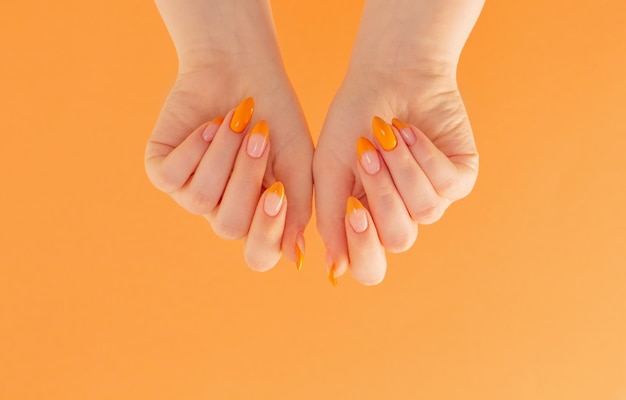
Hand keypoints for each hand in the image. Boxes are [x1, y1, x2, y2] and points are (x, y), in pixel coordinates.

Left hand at [144, 46, 311, 270]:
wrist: (245, 70)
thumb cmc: (276, 117)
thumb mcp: (299, 162)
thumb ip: (299, 208)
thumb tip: (297, 257)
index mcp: (257, 215)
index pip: (259, 253)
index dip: (267, 231)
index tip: (278, 193)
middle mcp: (222, 209)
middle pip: (228, 228)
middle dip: (246, 178)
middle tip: (260, 138)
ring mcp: (190, 192)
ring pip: (202, 199)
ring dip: (224, 155)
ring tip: (237, 121)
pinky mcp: (162, 169)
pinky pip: (173, 178)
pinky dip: (195, 148)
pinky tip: (210, 126)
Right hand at [314, 68, 477, 285]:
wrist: (384, 76)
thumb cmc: (351, 122)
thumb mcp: (327, 170)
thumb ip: (328, 218)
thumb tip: (334, 271)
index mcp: (366, 222)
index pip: (370, 266)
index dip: (362, 246)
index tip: (351, 206)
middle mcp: (401, 216)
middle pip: (400, 240)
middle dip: (382, 195)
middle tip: (365, 156)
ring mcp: (432, 197)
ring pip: (425, 210)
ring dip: (401, 168)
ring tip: (386, 135)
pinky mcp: (459, 176)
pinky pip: (447, 184)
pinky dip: (423, 153)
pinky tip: (408, 130)